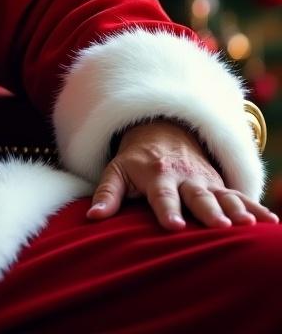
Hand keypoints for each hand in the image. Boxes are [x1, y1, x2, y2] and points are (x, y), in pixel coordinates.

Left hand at [87, 119, 278, 230]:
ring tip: (249, 226)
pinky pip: (241, 195)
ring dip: (237, 210)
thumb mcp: (116, 170)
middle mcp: (184, 177)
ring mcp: (205, 180)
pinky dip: (256, 207)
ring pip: (223, 196)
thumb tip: (93, 218)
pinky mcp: (220, 184)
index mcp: (157, 175)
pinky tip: (272, 223)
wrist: (162, 130)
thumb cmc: (135, 159)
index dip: (167, 210)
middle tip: (219, 227)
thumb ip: (107, 193)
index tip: (174, 226)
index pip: (162, 195)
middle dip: (208, 211)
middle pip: (198, 196)